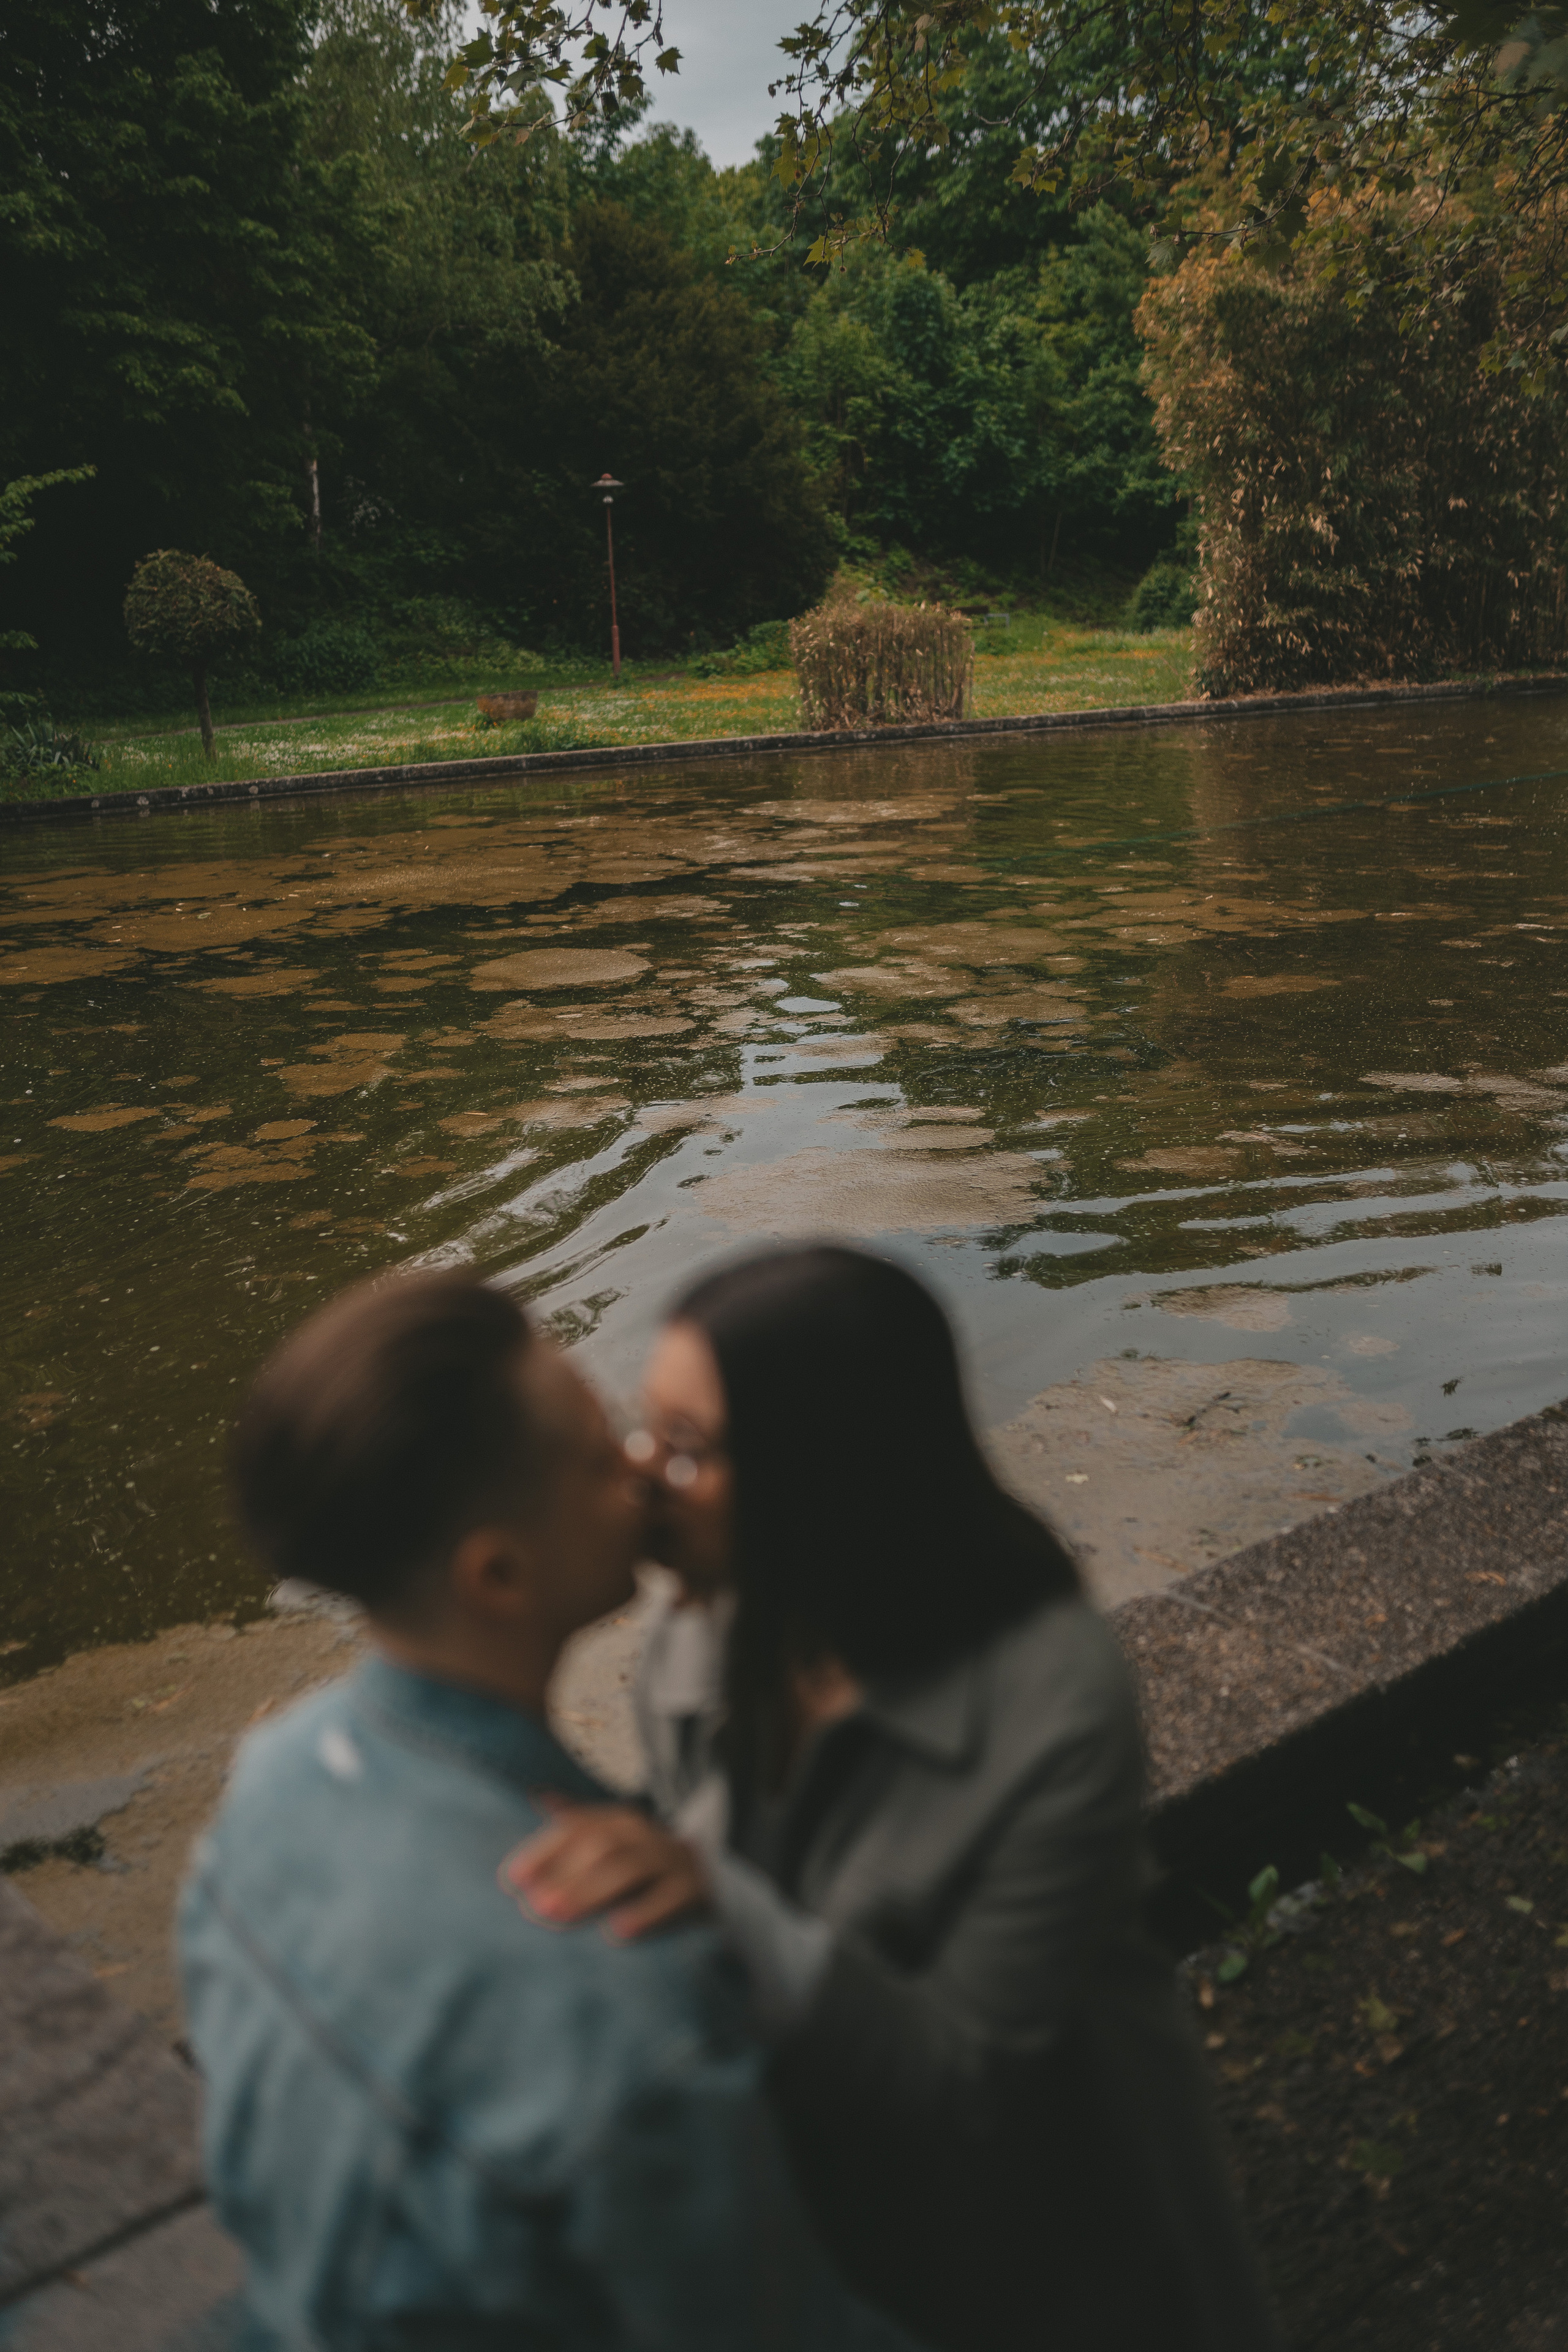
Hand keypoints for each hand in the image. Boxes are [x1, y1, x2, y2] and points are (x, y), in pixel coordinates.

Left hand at [502, 1797, 710, 1941]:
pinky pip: (671, 1897)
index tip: (513, 1879)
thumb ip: (571, 1840)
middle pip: (601, 1846)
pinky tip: (617, 1931)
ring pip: (630, 1868)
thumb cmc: (643, 1873)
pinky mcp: (696, 1888)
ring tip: (560, 1917)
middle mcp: (645, 1834)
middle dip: (565, 1875)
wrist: (711, 1887)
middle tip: (535, 1906)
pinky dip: (645, 1912)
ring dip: (591, 1892)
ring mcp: (673, 1859)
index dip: (543, 1850)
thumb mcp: (610, 1850)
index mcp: (618, 1822)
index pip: (577, 1827)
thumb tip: (523, 1825)